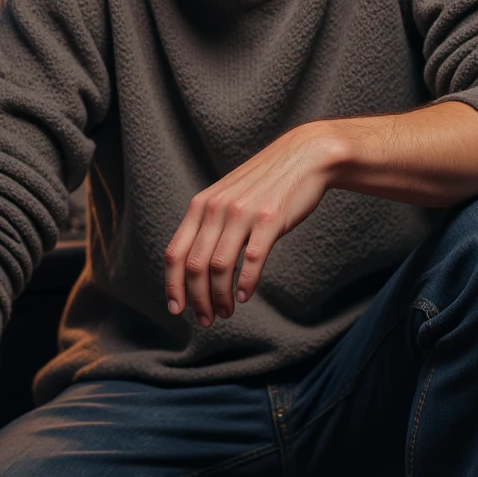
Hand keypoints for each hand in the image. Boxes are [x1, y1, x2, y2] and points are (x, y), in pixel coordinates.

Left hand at [165, 122, 336, 325]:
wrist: (304, 156)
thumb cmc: (265, 183)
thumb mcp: (227, 197)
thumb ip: (209, 224)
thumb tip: (195, 265)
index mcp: (200, 205)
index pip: (175, 253)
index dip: (173, 286)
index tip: (176, 309)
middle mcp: (215, 209)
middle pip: (195, 266)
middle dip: (197, 300)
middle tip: (206, 320)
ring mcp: (242, 213)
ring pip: (219, 267)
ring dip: (220, 297)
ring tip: (226, 312)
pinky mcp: (269, 219)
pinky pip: (252, 259)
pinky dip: (245, 283)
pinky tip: (245, 296)